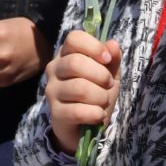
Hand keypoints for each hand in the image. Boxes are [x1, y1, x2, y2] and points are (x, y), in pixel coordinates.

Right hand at [44, 31, 120, 153]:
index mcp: (66, 54)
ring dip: (100, 96)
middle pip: (75, 63)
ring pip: (79, 88)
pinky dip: (95, 114)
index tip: (107, 59)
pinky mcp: (55, 112)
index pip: (74, 38)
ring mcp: (52, 91)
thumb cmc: (96, 93)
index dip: (93, 46)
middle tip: (109, 84)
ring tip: (103, 102)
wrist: (85, 126)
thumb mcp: (109, 74)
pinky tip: (98, 115)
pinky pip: (77, 111)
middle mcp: (54, 69)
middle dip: (101, 75)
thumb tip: (113, 44)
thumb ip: (112, 58)